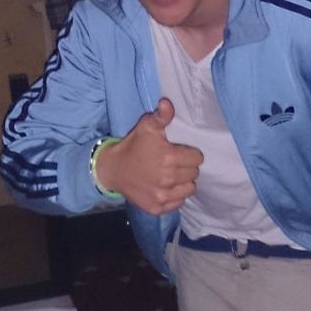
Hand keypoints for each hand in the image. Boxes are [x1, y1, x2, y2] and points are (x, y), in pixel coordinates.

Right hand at [95, 98, 202, 213]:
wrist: (112, 169)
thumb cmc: (133, 146)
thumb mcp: (146, 126)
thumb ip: (161, 116)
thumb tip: (167, 103)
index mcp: (169, 158)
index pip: (197, 158)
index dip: (190, 153)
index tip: (179, 152)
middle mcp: (168, 179)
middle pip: (194, 173)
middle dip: (186, 167)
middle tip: (173, 163)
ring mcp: (162, 196)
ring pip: (189, 189)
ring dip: (183, 182)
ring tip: (171, 175)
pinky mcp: (157, 208)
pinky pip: (178, 202)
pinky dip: (174, 196)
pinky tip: (164, 187)